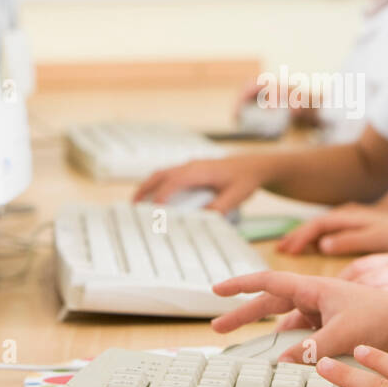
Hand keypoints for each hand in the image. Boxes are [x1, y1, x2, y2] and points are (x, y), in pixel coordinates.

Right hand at [133, 154, 268, 213]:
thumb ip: (219, 207)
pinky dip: (158, 185)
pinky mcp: (191, 170)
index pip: (175, 182)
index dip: (163, 196)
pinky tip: (155, 198)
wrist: (254, 166)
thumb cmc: (245, 179)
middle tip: (133, 207)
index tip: (154, 211)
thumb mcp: (236, 196)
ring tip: (137, 204)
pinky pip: (169, 175)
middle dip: (145, 189)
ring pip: (163, 174)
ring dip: (148, 186)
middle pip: (161, 175)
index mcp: (200, 170)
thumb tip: (201, 220)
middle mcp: (191, 166)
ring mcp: (190, 166)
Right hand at [210, 270, 387, 362]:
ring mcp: (323, 310)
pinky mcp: (331, 325)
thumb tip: (282, 362)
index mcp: (314, 288)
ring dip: (264, 330)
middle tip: (218, 328)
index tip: (217, 291)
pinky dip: (288, 343)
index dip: (240, 286)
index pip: (268, 281)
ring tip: (243, 343)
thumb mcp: (343, 336)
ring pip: (284, 319)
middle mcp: (315, 296)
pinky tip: (280, 355)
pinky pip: (301, 333)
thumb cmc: (381, 320)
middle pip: (270, 301)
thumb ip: (311, 350)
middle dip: (243, 313)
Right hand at [276, 204, 387, 255]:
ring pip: (321, 231)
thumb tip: (324, 244)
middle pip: (315, 226)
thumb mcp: (377, 239)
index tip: (286, 250)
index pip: (317, 224)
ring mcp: (351, 223)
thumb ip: (351, 240)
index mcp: (350, 216)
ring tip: (289, 252)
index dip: (299, 236)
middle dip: (296, 237)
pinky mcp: (355, 233)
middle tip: (280, 249)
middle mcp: (347, 216)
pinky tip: (313, 252)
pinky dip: (318, 241)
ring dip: (305, 240)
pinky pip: (330, 237)